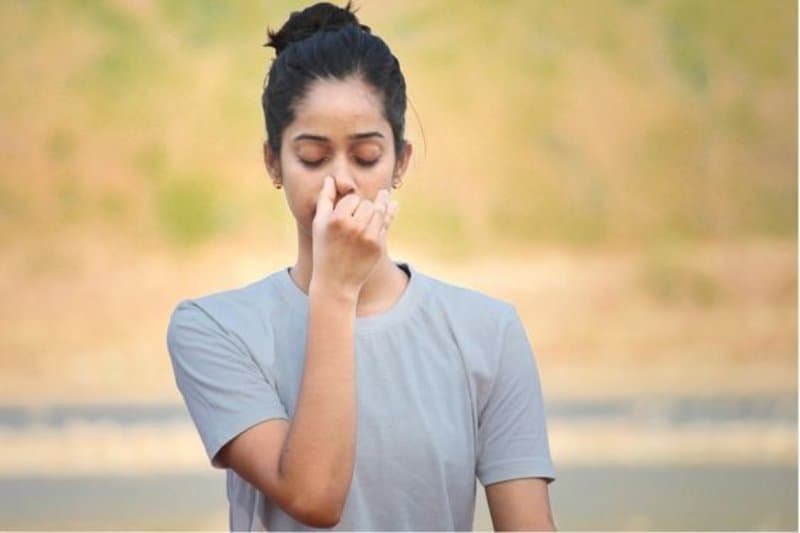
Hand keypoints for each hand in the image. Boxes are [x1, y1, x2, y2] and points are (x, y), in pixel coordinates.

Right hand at [310, 176, 398, 296]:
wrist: (336, 282)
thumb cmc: (324, 250)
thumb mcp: (319, 225)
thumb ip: (325, 199)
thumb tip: (330, 179)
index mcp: (337, 220)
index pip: (352, 198)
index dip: (351, 203)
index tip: (347, 211)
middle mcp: (354, 227)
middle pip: (368, 204)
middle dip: (365, 206)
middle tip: (360, 213)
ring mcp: (368, 237)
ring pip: (380, 211)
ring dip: (380, 205)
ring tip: (384, 195)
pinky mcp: (379, 246)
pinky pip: (386, 223)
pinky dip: (389, 214)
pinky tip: (393, 205)